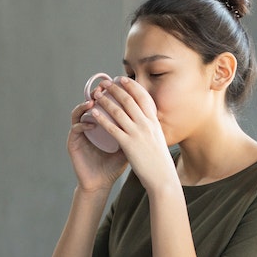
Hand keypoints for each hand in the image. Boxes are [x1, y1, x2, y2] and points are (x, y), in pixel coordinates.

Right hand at [70, 77, 127, 191]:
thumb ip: (135, 132)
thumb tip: (152, 118)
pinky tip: (91, 124)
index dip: (110, 93)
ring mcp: (79, 133)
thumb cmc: (114, 165)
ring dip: (85, 106)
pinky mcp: (73, 143)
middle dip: (96, 94)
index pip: (104, 103)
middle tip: (103, 87)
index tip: (119, 85)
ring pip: (78, 113)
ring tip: (93, 102)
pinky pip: (76, 129)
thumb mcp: (127, 146)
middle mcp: (88, 125)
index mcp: (100, 124)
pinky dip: (83, 124)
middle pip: (90, 103)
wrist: (101, 183)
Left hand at [86, 76, 175, 192]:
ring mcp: (138, 134)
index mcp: (154, 122)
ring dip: (105, 101)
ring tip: (96, 95)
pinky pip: (112, 128)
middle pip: (128, 100)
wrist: (163, 177)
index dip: (132, 86)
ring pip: (118, 112)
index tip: (122, 79)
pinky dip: (102, 118)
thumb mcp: (159, 139)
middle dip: (115, 89)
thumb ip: (152, 128)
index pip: (143, 97)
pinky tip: (93, 113)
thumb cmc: (160, 161)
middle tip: (104, 84)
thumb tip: (146, 119)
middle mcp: (147, 124)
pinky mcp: (128, 144)